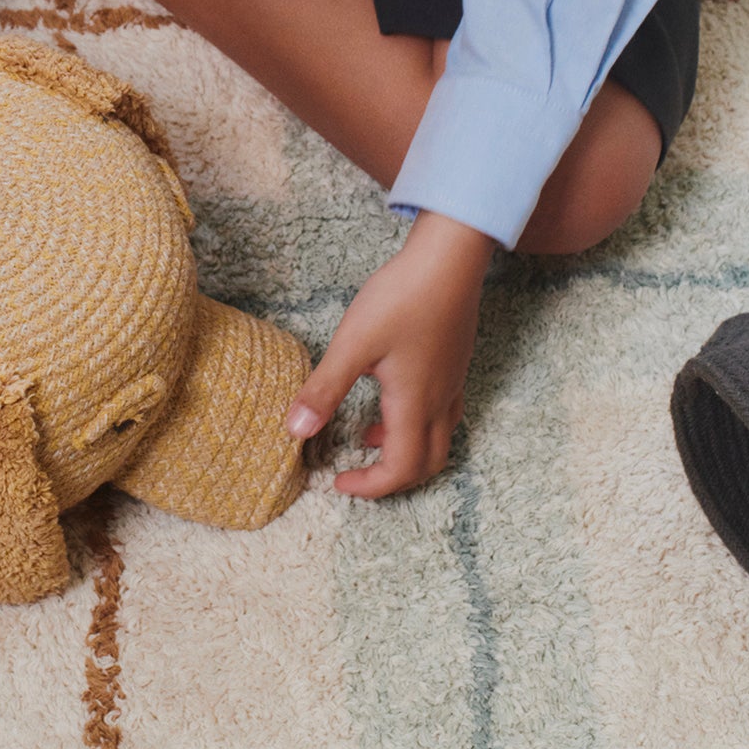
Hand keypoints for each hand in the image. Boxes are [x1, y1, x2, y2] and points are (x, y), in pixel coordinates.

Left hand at [285, 211, 492, 496]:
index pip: (400, 470)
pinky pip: (441, 413)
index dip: (370, 487)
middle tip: (356, 472)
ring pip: (437, 439)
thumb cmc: (401, 300)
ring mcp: (451, 383)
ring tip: (366, 433)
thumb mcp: (352, 344)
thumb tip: (295, 432)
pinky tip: (391, 394)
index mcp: (414, 406)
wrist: (448, 261)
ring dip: (404, 449)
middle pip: (425, 464)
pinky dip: (416, 423)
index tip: (338, 483)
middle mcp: (440, 403)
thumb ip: (324, 389)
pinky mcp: (453, 363)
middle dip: (391, 477)